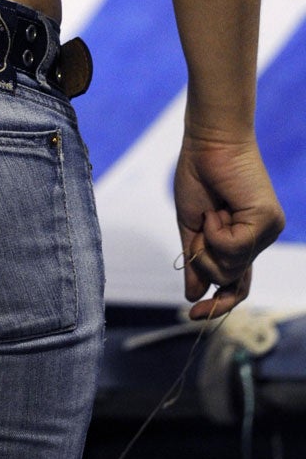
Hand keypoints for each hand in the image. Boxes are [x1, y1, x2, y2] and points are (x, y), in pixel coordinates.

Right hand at [173, 131, 284, 319]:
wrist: (208, 144)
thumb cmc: (198, 177)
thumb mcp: (190, 227)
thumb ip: (194, 260)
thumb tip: (193, 296)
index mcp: (242, 241)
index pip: (236, 285)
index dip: (218, 305)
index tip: (192, 315)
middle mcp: (260, 240)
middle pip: (229, 279)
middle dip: (204, 260)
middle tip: (202, 227)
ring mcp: (267, 232)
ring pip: (232, 267)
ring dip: (209, 242)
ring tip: (211, 212)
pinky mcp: (268, 222)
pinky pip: (235, 248)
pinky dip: (217, 232)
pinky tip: (218, 210)